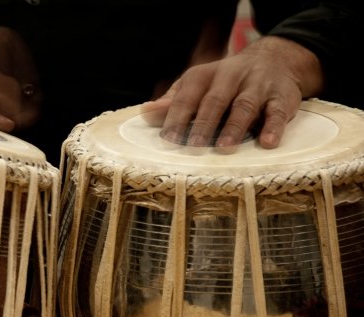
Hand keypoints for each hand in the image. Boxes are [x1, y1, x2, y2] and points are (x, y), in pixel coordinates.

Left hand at [142, 36, 323, 152]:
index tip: (168, 138)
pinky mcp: (282, 97)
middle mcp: (231, 76)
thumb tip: (145, 112)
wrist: (276, 59)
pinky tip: (267, 143)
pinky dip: (273, 127)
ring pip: (245, 105)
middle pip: (215, 100)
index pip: (187, 96)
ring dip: (235, 127)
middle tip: (193, 146)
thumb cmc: (225, 81)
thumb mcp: (198, 84)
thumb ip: (174, 100)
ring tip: (225, 147)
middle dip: (204, 123)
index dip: (177, 117)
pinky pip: (278, 112)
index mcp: (205, 75)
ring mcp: (258, 85)